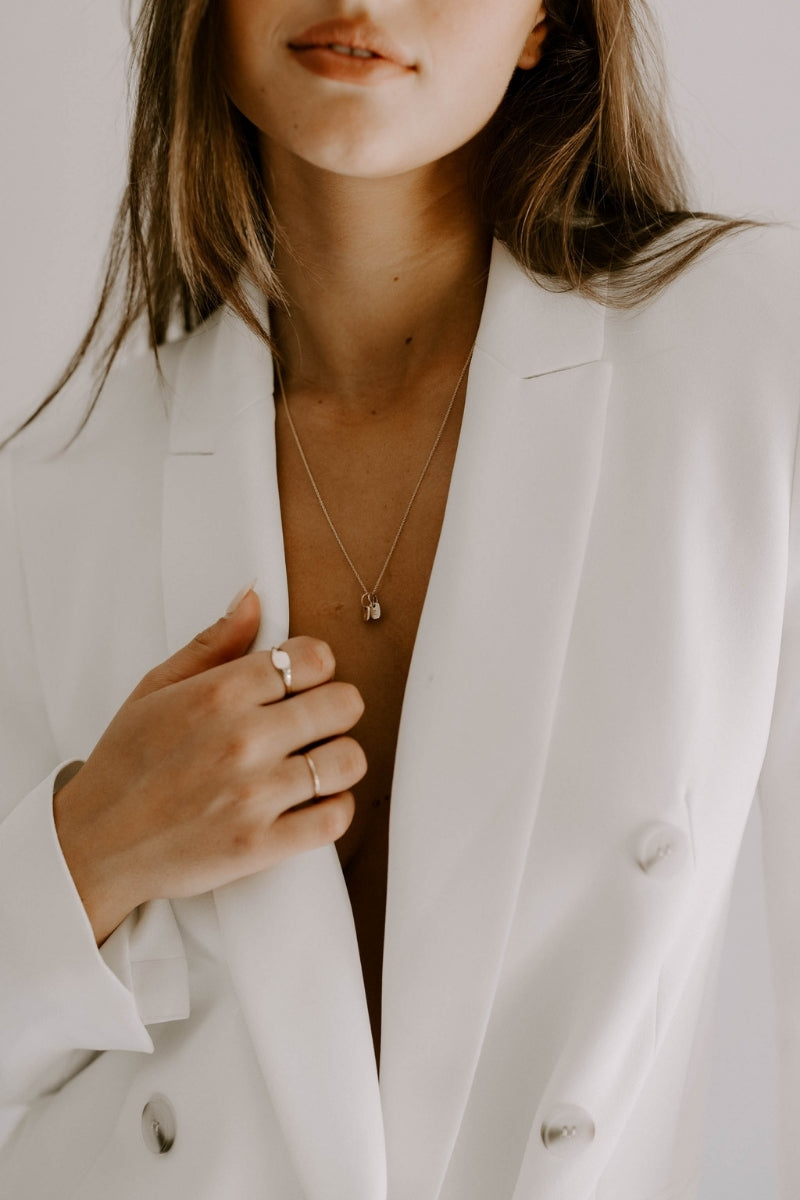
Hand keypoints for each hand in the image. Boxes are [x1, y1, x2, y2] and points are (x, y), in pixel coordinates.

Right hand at [53, 587, 364, 943]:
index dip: (317, 667)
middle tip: (315, 722)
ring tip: (316, 763)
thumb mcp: (156, 689)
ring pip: (349, 760)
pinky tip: (312, 801)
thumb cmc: (126, 765)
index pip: (315, 658)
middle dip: (335, 709)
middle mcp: (241, 740)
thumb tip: (253, 598)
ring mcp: (254, 795)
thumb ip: (213, 643)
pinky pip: (335, 817)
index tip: (305, 682)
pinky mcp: (261, 844)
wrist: (95, 845)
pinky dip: (334, 807)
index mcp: (218, 694)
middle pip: (344, 703)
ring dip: (340, 760)